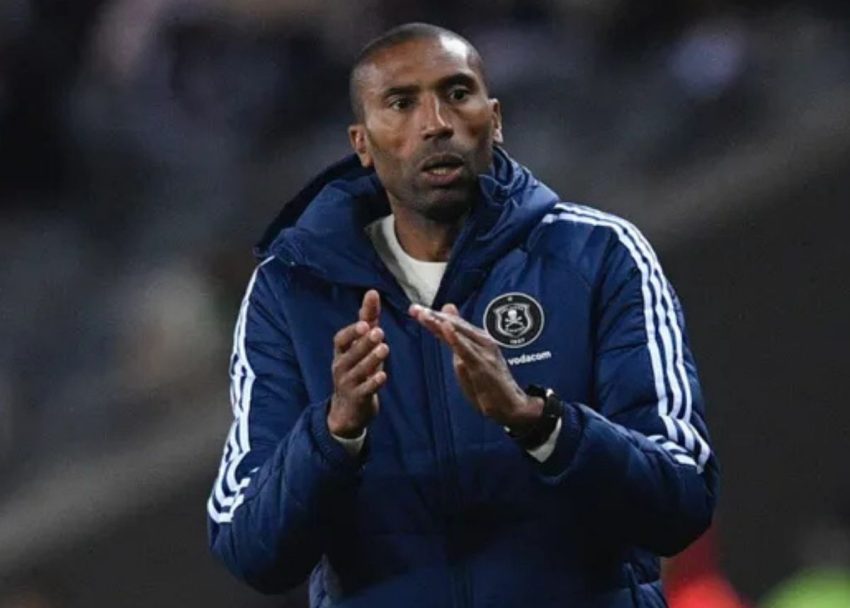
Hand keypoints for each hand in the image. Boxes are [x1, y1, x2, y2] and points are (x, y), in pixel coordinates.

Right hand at [327, 290, 387, 437]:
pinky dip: (374, 383)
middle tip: (378, 332)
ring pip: (359, 371)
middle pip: (351, 354)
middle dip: (364, 343)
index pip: (340, 340)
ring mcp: (348, 384)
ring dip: (371, 359)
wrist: (349, 408)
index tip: (364, 323)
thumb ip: (367, 320)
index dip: (351, 332)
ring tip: (384, 349)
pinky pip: (365, 390)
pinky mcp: (358, 398)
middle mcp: (341, 367)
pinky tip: (383, 375)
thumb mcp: (361, 345)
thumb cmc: (357, 369)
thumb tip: (372, 292)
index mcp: (341, 353)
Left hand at [409, 303, 542, 431]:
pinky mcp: (483, 365)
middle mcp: (483, 341)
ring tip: (425, 315)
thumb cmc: (491, 383)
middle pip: (454, 326)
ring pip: (458, 335)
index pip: (453, 324)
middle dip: (433, 317)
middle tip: (415, 309)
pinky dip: (456, 338)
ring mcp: (484, 352)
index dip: (434, 316)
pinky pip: (466, 350)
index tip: (415, 310)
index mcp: (479, 339)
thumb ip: (460, 338)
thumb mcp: (472, 359)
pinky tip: (446, 328)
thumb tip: (449, 312)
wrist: (512, 405)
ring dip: (440, 324)